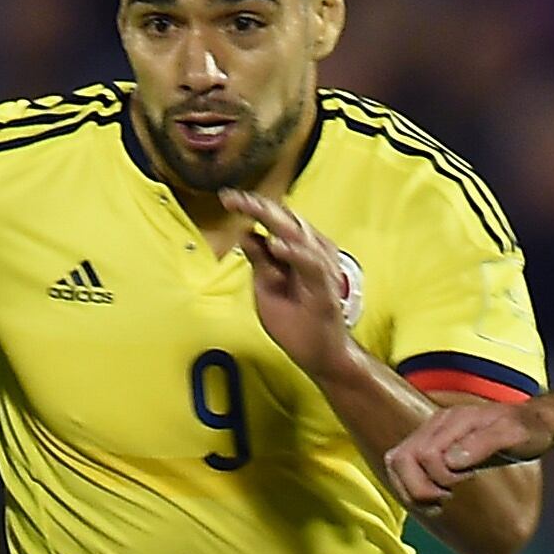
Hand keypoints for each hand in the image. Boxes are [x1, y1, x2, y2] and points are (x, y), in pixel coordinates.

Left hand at [220, 188, 353, 377]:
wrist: (322, 356)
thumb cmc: (299, 325)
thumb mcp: (267, 288)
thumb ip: (260, 261)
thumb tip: (246, 233)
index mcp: (298, 254)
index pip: (276, 221)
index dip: (252, 207)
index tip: (228, 198)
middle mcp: (312, 255)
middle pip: (287, 220)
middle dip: (259, 205)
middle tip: (234, 198)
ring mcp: (321, 270)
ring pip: (300, 235)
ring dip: (274, 220)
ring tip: (251, 208)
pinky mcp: (326, 288)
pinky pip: (311, 264)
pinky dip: (294, 253)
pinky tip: (276, 245)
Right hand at [385, 400, 553, 509]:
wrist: (534, 423)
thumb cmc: (528, 429)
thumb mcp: (515, 435)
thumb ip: (483, 444)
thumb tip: (450, 462)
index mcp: (454, 420)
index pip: (424, 454)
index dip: (438, 477)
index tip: (464, 481)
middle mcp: (437, 425)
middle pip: (399, 459)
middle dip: (418, 487)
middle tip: (445, 497)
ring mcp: (432, 434)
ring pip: (396, 463)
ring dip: (411, 489)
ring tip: (440, 500)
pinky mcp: (432, 446)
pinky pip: (405, 467)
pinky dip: (412, 487)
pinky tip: (436, 496)